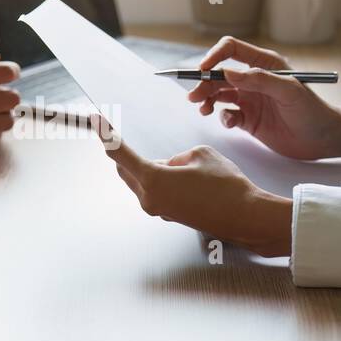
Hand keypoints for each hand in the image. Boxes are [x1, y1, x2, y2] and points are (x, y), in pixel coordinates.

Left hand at [98, 125, 292, 257]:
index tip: (96, 123)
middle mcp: (150, 199)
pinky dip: (163, 181)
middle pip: (127, 170)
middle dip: (128, 154)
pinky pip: (156, 192)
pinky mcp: (168, 215)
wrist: (245, 217)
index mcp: (153, 180)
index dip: (106, 135)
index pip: (120, 154)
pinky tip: (188, 180)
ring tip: (183, 167)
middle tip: (131, 139)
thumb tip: (170, 166)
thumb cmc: (227, 187)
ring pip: (143, 181)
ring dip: (151, 169)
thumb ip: (176, 157)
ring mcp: (158, 210)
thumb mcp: (200, 154)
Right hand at [188, 36, 340, 159]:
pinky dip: (222, 118)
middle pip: (219, 74)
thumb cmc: (313, 111)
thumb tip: (226, 72)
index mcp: (264, 64)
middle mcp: (254, 79)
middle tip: (195, 97)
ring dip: (207, 99)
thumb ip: (258, 79)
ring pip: (218, 94)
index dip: (214, 56)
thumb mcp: (288, 91)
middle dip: (204, 83)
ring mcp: (250, 99)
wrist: (324, 140)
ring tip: (203, 109)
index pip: (231, 50)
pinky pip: (227, 115)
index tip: (203, 70)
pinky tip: (230, 122)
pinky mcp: (249, 120)